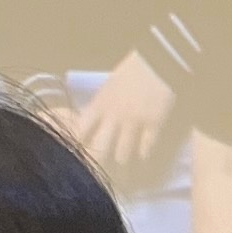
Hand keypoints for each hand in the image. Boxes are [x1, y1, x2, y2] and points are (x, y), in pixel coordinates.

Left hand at [63, 53, 174, 173]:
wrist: (158, 60)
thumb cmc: (133, 69)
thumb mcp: (109, 86)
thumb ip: (101, 106)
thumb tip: (92, 122)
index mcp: (99, 105)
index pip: (79, 132)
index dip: (75, 146)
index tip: (73, 157)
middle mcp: (113, 118)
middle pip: (98, 149)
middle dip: (96, 163)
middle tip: (96, 173)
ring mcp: (134, 122)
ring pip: (122, 153)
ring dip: (122, 159)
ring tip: (122, 163)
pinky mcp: (154, 123)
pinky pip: (146, 147)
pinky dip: (144, 153)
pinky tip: (143, 156)